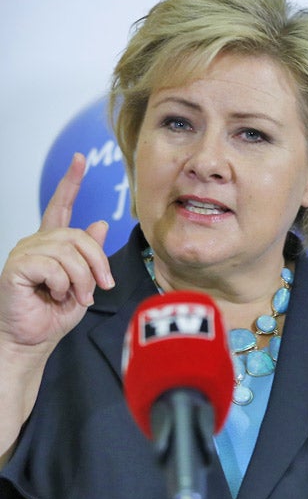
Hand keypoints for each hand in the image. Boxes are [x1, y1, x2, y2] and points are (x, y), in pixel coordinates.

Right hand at [0, 152, 113, 355]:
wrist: (32, 339)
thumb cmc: (54, 315)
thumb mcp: (84, 283)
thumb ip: (91, 255)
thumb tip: (101, 223)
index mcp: (52, 244)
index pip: (60, 206)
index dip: (70, 182)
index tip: (80, 159)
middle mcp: (35, 242)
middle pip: (78, 236)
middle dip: (98, 263)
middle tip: (101, 287)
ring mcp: (23, 252)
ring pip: (69, 252)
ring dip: (82, 279)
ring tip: (77, 296)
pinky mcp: (15, 266)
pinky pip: (52, 266)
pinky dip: (62, 284)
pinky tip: (53, 294)